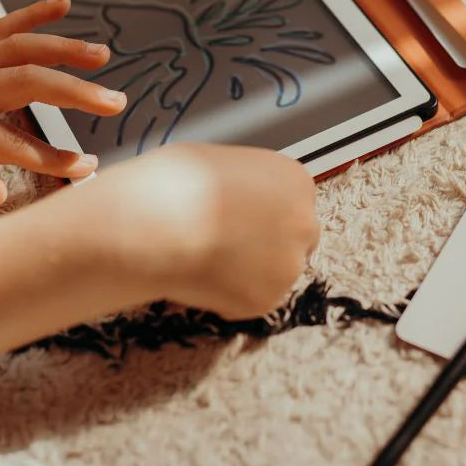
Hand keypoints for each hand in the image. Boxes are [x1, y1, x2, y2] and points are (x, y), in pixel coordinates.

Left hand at [0, 0, 125, 207]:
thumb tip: (1, 192)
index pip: (10, 144)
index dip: (52, 159)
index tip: (86, 169)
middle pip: (27, 83)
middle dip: (76, 93)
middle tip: (115, 103)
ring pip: (21, 50)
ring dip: (64, 49)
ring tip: (103, 54)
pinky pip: (2, 30)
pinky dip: (33, 13)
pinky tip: (63, 3)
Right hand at [82, 143, 319, 318]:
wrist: (162, 221)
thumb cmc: (180, 181)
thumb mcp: (222, 163)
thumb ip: (244, 185)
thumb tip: (232, 198)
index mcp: (295, 180)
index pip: (294, 204)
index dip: (266, 216)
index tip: (244, 223)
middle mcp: (303, 221)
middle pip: (295, 241)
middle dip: (268, 248)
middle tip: (230, 249)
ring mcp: (289, 264)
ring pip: (274, 275)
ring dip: (248, 275)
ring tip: (205, 263)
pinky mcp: (268, 299)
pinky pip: (249, 302)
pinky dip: (227, 298)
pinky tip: (199, 279)